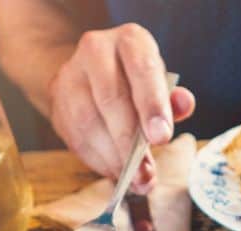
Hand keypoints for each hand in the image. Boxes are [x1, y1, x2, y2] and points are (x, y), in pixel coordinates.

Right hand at [46, 23, 194, 191]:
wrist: (91, 72)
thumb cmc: (134, 81)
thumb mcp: (158, 83)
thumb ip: (172, 98)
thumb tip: (184, 104)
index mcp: (130, 41)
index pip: (142, 70)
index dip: (152, 106)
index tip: (161, 138)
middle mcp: (96, 50)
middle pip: (111, 98)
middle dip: (130, 141)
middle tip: (146, 173)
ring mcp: (71, 75)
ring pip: (89, 121)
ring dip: (113, 157)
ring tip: (134, 180)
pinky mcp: (57, 101)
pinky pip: (75, 137)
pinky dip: (98, 161)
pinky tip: (115, 173)